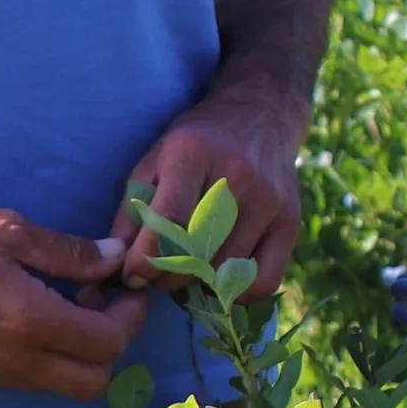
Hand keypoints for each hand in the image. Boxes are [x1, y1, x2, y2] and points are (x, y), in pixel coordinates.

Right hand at [0, 203, 151, 399]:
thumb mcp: (9, 231)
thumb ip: (68, 252)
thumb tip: (113, 260)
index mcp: (29, 322)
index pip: (107, 343)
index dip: (129, 317)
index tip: (125, 289)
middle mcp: (13, 361)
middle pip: (91, 382)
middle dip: (110, 345)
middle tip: (99, 301)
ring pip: (59, 385)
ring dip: (77, 353)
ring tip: (64, 304)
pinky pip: (27, 380)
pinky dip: (46, 357)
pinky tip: (32, 316)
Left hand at [120, 85, 306, 299]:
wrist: (260, 115)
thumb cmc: (197, 143)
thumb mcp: (154, 161)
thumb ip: (131, 211)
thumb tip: (115, 263)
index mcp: (193, 153)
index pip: (168, 222)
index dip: (144, 260)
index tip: (133, 273)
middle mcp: (237, 175)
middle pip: (196, 253)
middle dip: (167, 275)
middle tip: (158, 273)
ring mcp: (269, 199)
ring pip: (225, 270)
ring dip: (198, 284)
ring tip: (187, 271)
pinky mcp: (291, 219)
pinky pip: (264, 280)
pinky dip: (237, 292)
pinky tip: (221, 278)